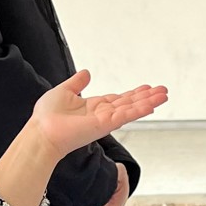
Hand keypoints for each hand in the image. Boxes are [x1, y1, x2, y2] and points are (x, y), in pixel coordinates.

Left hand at [30, 71, 166, 159]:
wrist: (41, 132)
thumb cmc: (46, 117)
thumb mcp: (63, 91)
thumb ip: (77, 82)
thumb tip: (86, 72)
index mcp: (93, 106)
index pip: (118, 99)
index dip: (133, 93)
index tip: (146, 88)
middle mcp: (102, 114)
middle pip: (130, 103)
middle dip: (147, 97)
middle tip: (163, 90)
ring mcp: (106, 120)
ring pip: (132, 109)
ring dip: (149, 101)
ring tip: (164, 95)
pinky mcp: (105, 124)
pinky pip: (126, 115)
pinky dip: (140, 110)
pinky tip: (153, 104)